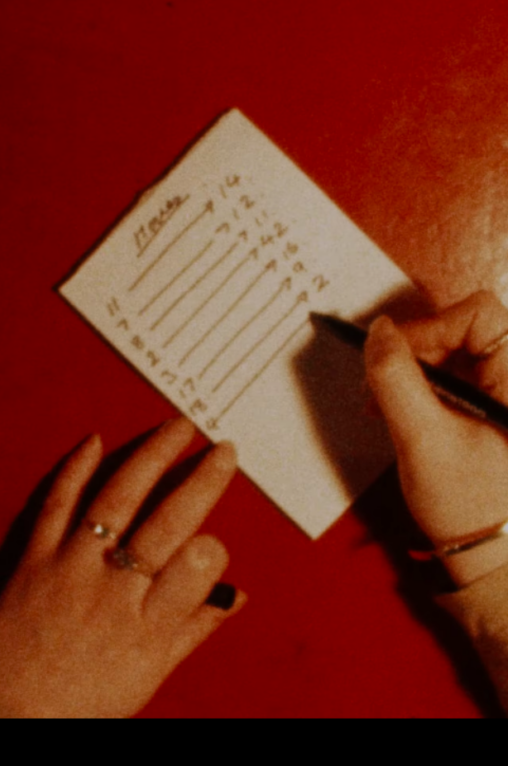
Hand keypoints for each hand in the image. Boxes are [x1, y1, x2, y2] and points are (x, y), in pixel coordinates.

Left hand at [0, 417, 244, 718]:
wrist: (3, 718)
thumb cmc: (79, 704)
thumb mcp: (147, 677)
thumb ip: (192, 630)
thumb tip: (236, 597)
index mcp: (147, 627)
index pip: (195, 569)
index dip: (213, 548)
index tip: (219, 531)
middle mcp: (113, 591)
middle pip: (166, 523)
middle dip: (201, 481)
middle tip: (224, 449)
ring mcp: (71, 567)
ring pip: (117, 499)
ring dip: (151, 457)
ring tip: (178, 427)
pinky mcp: (34, 556)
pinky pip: (56, 503)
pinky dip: (74, 468)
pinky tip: (94, 440)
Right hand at [364, 290, 507, 586]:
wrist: (493, 558)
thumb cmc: (470, 506)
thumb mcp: (422, 440)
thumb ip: (396, 379)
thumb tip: (379, 330)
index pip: (479, 315)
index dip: (432, 328)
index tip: (397, 361)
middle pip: (462, 328)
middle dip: (415, 352)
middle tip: (381, 387)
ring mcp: (502, 393)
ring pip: (453, 350)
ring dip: (413, 370)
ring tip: (385, 405)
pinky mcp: (489, 406)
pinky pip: (453, 375)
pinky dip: (422, 387)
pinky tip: (402, 413)